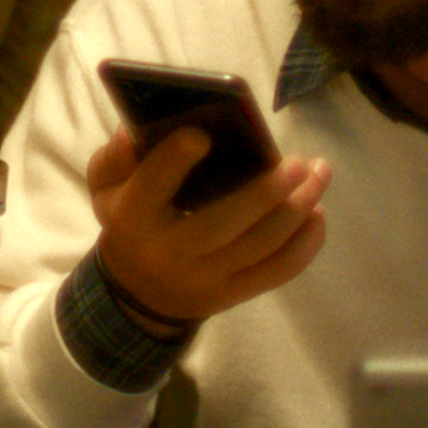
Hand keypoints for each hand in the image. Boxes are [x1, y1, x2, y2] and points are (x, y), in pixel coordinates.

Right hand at [86, 125, 328, 331]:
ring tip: (320, 174)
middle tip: (300, 163)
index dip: (173, 162)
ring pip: (259, 247)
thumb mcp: (107, 189)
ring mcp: (206, 279)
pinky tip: (318, 214)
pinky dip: (305, 244)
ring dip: (298, 210)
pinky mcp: (233, 294)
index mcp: (135, 217)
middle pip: (222, 224)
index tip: (201, 134)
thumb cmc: (132, 222)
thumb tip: (134, 132)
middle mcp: (171, 252)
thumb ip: (115, 158)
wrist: (136, 295)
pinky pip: (277, 272)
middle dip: (265, 193)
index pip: (151, 188)